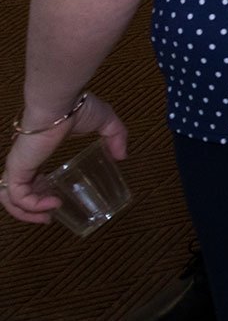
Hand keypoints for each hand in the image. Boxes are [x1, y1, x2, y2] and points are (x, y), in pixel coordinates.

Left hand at [2, 94, 126, 224]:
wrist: (60, 102)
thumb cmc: (76, 108)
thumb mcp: (104, 121)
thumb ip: (115, 137)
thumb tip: (123, 156)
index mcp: (37, 151)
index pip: (28, 177)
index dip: (37, 192)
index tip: (55, 201)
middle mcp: (24, 160)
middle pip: (14, 193)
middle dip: (28, 211)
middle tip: (49, 219)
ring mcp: (19, 165)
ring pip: (10, 199)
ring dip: (26, 214)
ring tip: (47, 219)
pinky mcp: (18, 169)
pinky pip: (18, 196)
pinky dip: (33, 206)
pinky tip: (53, 204)